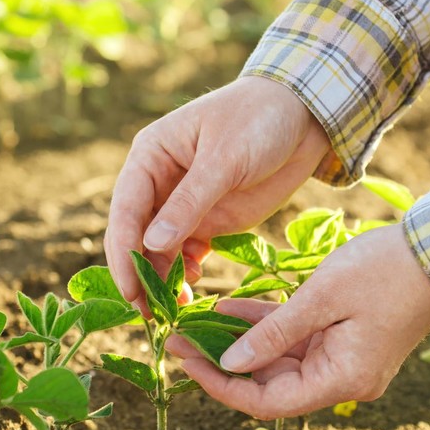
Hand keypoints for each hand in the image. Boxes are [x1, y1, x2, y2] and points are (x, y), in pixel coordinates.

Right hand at [105, 75, 331, 301]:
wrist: (305, 117)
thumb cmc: (259, 120)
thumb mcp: (225, 159)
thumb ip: (190, 202)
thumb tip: (151, 245)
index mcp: (151, 156)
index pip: (126, 209)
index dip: (124, 251)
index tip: (130, 288)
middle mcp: (158, 183)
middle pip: (135, 235)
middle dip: (139, 273)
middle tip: (147, 313)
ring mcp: (182, 205)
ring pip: (158, 251)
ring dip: (161, 280)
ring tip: (174, 310)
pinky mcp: (207, 221)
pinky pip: (185, 255)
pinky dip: (185, 274)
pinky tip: (194, 289)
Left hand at [168, 224, 429, 419]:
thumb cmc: (385, 270)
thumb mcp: (321, 298)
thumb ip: (274, 332)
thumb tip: (229, 362)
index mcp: (343, 379)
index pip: (269, 402)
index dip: (223, 388)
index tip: (186, 363)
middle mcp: (342, 378)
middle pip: (270, 383)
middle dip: (223, 362)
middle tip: (178, 339)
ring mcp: (343, 358)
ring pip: (278, 359)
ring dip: (239, 343)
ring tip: (194, 324)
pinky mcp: (343, 336)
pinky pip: (295, 338)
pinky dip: (264, 326)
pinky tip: (227, 310)